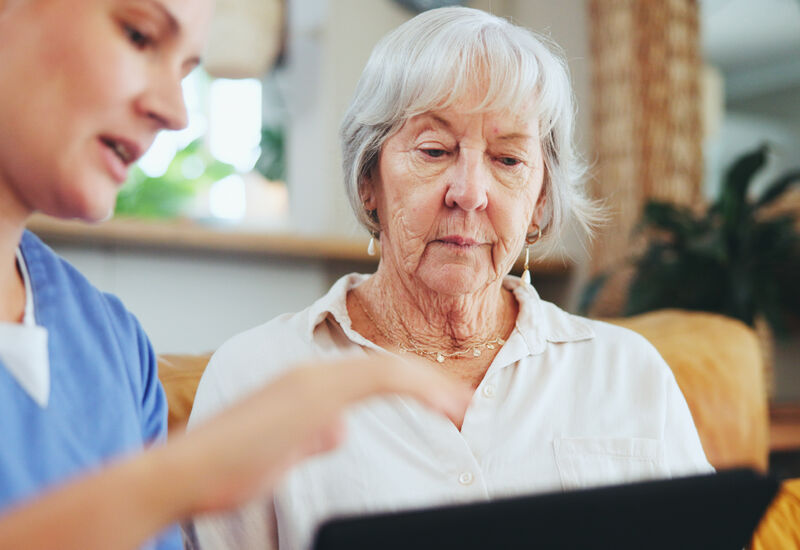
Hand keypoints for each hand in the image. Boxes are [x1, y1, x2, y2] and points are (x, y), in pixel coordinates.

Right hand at [169, 355, 471, 514]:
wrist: (185, 472)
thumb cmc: (226, 468)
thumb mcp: (281, 452)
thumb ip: (312, 435)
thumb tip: (338, 428)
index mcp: (307, 387)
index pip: (371, 377)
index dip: (412, 387)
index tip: (442, 406)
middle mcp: (313, 374)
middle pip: (386, 368)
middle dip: (430, 384)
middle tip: (464, 403)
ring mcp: (314, 381)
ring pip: (389, 369)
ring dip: (432, 385)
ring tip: (463, 406)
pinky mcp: (315, 394)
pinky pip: (381, 379)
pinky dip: (418, 388)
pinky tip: (443, 407)